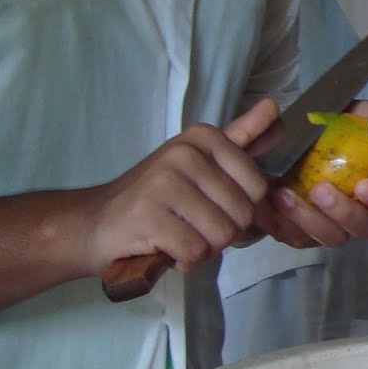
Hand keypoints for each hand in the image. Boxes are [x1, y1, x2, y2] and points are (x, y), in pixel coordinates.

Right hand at [75, 101, 279, 276]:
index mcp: (204, 137)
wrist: (93, 222)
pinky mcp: (147, 216)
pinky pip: (195, 252)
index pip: (259, 187)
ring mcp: (164, 183)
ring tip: (177, 236)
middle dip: (221, 233)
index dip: (239, 210)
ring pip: (221, 235)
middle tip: (190, 226)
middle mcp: (185, 153)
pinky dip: (183, 261)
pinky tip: (163, 247)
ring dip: (203, 249)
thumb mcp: (201, 161)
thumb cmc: (155, 196)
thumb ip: (242, 137)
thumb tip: (274, 107)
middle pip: (242, 214)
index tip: (210, 207)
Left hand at [252, 100, 367, 249]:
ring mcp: (329, 225)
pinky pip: (296, 238)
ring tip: (284, 194)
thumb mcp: (350, 110)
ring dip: (310, 220)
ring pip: (332, 238)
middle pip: (365, 227)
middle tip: (320, 189)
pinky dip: (283, 222)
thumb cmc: (322, 126)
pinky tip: (270, 201)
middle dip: (345, 212)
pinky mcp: (300, 233)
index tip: (363, 185)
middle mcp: (356, 210)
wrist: (278, 136)